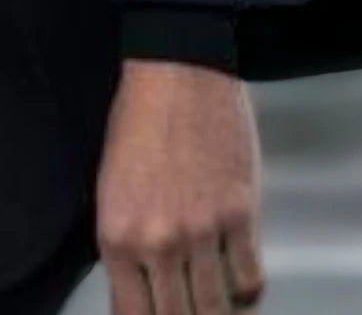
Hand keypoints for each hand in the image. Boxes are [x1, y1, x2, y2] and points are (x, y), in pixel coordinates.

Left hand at [96, 59, 265, 314]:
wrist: (178, 70)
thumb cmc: (141, 119)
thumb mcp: (113, 189)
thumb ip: (127, 246)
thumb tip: (143, 289)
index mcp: (118, 238)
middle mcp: (158, 243)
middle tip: (191, 307)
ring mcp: (202, 231)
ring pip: (216, 309)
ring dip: (219, 311)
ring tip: (218, 302)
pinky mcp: (240, 214)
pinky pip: (249, 279)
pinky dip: (247, 289)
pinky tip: (239, 278)